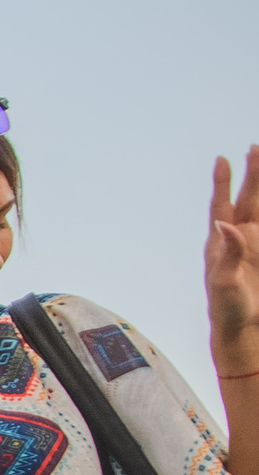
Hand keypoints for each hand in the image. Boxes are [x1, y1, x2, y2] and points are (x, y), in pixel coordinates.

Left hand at [205, 147, 258, 370]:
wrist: (241, 328)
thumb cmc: (226, 308)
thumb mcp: (224, 282)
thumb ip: (228, 253)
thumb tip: (225, 224)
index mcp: (221, 242)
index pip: (222, 205)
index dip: (222, 182)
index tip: (222, 159)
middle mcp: (238, 238)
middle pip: (249, 198)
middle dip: (253, 173)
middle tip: (255, 146)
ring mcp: (256, 244)